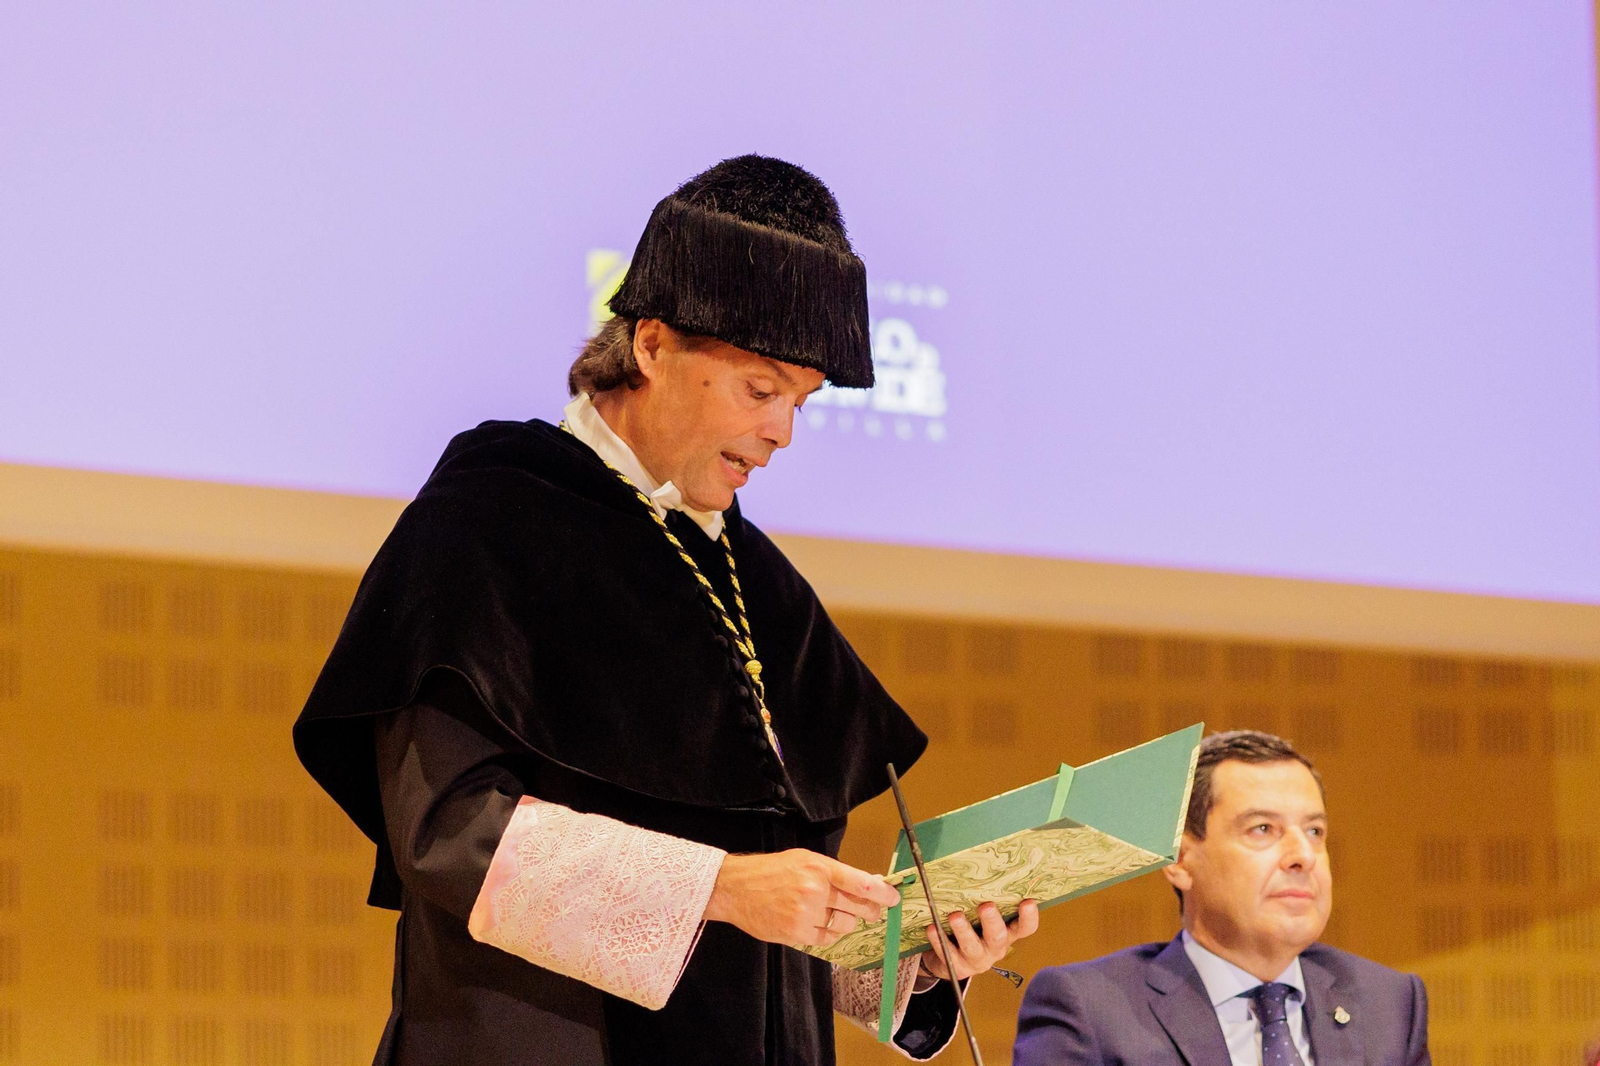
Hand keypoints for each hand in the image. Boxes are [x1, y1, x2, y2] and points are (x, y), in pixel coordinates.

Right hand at [704, 849, 900, 946]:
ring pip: (844, 926)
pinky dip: (829, 934)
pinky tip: (822, 925)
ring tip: (838, 916)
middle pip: (858, 908)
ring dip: (847, 923)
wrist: (736, 888)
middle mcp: (814, 890)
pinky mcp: (795, 933)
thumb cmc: (771, 870)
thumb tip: (866, 884)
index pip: (861, 883)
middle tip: (874, 912)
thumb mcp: (804, 860)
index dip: (883, 893)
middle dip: (871, 911)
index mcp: (819, 867)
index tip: (893, 899)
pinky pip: (826, 939)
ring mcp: (805, 914)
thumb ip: (834, 872)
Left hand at [918, 899, 1039, 981]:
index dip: (1028, 918)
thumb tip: (982, 866)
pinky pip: (948, 953)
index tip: (1028, 902)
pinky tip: (932, 927)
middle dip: (992, 922)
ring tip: (955, 916)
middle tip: (986, 906)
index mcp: (1007, 933)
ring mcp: (977, 960)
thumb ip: (988, 900)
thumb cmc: (972, 928)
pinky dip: (939, 940)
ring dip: (963, 931)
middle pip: (998, 937)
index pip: (1024, 928)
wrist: (950, 960)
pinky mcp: (957, 968)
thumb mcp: (984, 918)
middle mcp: (995, 948)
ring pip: (972, 946)